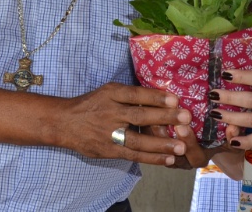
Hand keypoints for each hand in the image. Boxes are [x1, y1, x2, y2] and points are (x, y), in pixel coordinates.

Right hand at [55, 82, 192, 165]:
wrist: (65, 122)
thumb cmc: (92, 104)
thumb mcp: (107, 92)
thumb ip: (129, 95)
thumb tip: (160, 94)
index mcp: (110, 93)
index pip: (135, 94)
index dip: (155, 96)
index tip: (175, 98)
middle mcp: (110, 112)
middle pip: (140, 116)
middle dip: (164, 117)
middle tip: (185, 118)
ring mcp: (109, 133)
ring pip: (138, 140)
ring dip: (160, 144)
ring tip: (180, 146)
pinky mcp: (108, 150)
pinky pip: (132, 154)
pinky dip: (151, 158)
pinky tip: (167, 159)